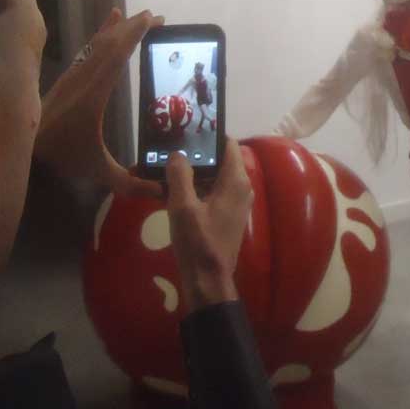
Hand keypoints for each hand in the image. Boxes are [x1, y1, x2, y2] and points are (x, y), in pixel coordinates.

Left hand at [34, 8, 163, 196]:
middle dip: (134, 28)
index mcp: (94, 95)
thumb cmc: (64, 156)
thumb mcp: (100, 172)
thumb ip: (131, 183)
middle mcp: (84, 78)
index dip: (135, 36)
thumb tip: (163, 192)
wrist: (26, 148)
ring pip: (99, 43)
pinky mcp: (69, 76)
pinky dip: (101, 33)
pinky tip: (110, 21)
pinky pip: (89, 49)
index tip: (154, 22)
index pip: (117, 57)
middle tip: (157, 17)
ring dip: (120, 28)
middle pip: (110, 44)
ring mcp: (75, 75)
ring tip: (139, 17)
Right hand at [165, 138, 252, 311]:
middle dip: (198, 152)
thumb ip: (179, 175)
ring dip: (195, 171)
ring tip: (167, 163)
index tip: (188, 128)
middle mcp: (242, 188)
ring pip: (215, 176)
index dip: (210, 134)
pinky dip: (197, 186)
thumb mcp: (182, 206)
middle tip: (172, 144)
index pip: (228, 144)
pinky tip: (173, 188)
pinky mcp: (228, 215)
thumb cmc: (198, 242)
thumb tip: (177, 154)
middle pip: (220, 159)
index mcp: (236, 181)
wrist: (208, 280)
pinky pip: (214, 191)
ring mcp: (236, 203)